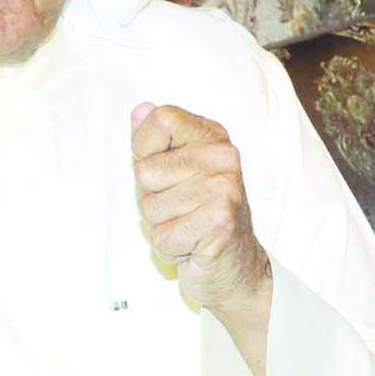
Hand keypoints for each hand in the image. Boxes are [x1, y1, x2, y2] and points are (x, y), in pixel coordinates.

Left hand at [130, 102, 270, 315]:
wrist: (234, 266)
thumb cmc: (196, 214)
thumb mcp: (172, 171)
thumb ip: (154, 140)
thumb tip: (140, 109)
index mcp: (212, 136)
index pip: (161, 119)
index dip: (145, 149)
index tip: (164, 171)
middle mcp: (224, 157)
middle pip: (145, 171)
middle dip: (151, 198)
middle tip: (180, 208)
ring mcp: (224, 189)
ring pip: (150, 207)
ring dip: (160, 224)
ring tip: (186, 225)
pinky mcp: (219, 223)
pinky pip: (161, 235)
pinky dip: (169, 247)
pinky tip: (191, 243)